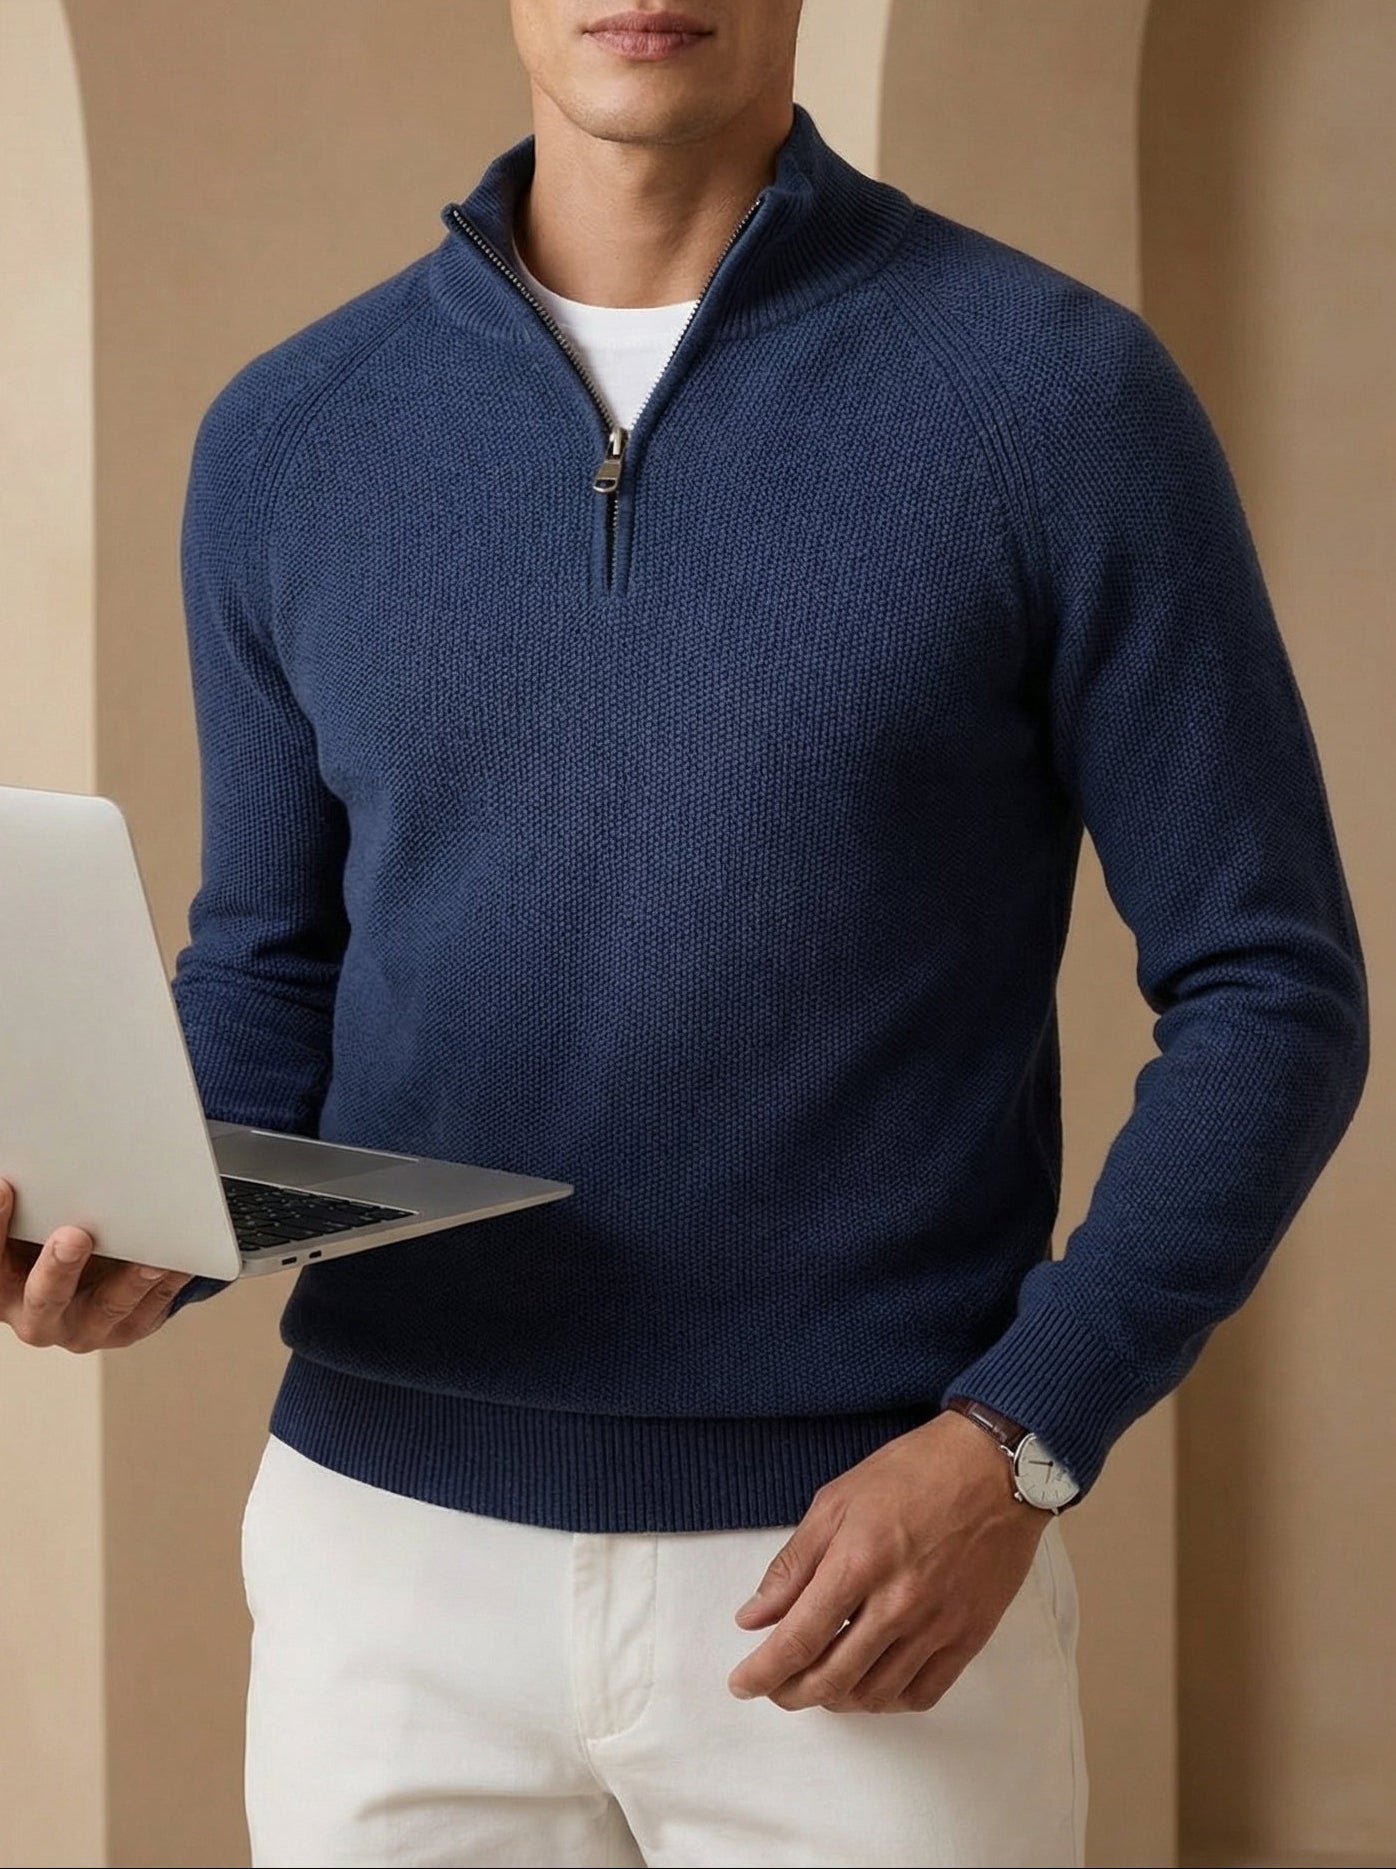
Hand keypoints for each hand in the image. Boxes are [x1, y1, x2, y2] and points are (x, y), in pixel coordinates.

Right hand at [0, 1177, 189, 1351]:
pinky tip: (180, 1263)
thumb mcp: (28, 1228)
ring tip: (150, 1260)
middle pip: (44, 1298)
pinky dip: (167, 1284)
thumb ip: (28, 1207)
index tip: (6, 1187)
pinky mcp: (127, 1327)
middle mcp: (38, 1315)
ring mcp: (84, 1327)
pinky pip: (151, 1308)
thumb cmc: (47, 1243)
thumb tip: (21, 1172)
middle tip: (73, 1237)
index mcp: (1, 1286)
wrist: (86, 1281)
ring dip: (129, 1282)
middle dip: (58, 1268)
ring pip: (107, 1308)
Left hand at [727, 1409, 1047, 1713]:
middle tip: (775, 1687)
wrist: (995, 1467)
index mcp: (857, 1563)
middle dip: (791, 1693)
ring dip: (837, 1700)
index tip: (742, 1684)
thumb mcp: (837, 1500)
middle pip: (832, 1679)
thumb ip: (793, 1564)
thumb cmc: (913, 1472)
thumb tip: (754, 1617)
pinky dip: (889, 1700)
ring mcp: (937, 1626)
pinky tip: (872, 1682)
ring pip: (875, 1695)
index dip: (763, 1673)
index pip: (797, 1640)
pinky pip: (922, 1694)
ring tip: (820, 1682)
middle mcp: (897, 1604)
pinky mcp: (969, 1636)